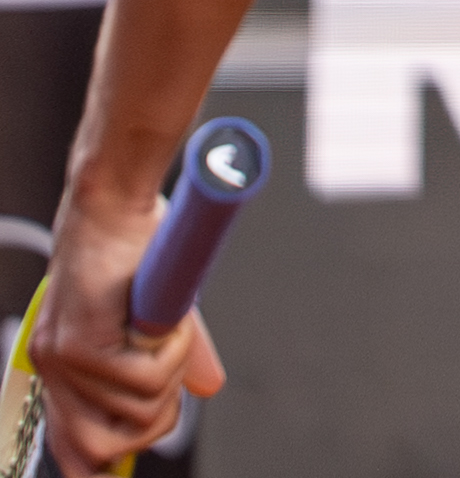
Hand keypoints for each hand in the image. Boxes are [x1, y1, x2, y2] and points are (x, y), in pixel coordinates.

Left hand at [32, 188, 227, 475]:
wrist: (115, 205)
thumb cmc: (136, 247)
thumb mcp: (157, 315)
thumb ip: (177, 358)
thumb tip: (208, 390)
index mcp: (64, 366)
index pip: (72, 448)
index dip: (103, 463)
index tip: (127, 459)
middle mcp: (54, 370)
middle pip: (103, 449)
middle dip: (154, 421)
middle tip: (171, 376)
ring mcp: (64, 361)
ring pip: (136, 412)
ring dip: (170, 374)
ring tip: (167, 331)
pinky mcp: (82, 346)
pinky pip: (145, 380)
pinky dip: (173, 353)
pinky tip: (166, 322)